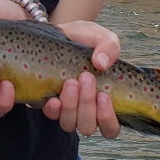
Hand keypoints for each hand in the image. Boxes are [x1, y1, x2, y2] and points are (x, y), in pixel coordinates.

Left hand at [42, 20, 120, 137]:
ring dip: (70, 106)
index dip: (108, 118)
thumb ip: (110, 47)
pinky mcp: (48, 102)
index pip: (110, 127)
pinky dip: (52, 109)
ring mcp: (66, 108)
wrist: (59, 32)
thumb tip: (102, 63)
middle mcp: (85, 110)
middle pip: (88, 126)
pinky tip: (53, 97)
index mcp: (104, 101)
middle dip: (87, 104)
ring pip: (69, 124)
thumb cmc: (84, 39)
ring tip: (70, 82)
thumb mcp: (101, 36)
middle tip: (85, 78)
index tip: (103, 96)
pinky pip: (50, 115)